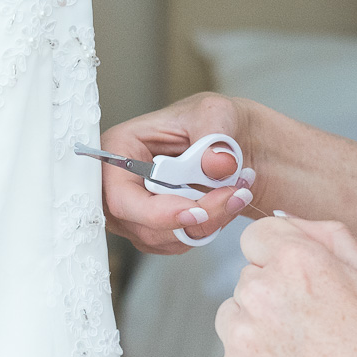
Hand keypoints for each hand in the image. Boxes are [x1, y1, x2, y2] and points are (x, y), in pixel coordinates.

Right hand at [99, 93, 259, 253]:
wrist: (232, 139)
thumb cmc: (210, 120)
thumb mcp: (215, 113)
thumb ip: (215, 135)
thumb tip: (216, 164)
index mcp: (119, 149)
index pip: (121, 197)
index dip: (156, 213)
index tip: (198, 212)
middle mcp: (119, 185)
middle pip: (144, 225)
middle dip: (195, 218)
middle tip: (234, 196)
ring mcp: (135, 211)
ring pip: (166, 238)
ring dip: (209, 223)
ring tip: (237, 193)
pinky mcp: (156, 228)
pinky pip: (179, 243)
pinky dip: (208, 228)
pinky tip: (225, 204)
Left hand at [215, 216, 356, 356]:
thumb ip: (326, 236)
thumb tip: (286, 220)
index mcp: (297, 261)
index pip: (257, 236)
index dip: (283, 258)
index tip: (304, 283)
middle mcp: (260, 295)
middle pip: (248, 278)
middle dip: (275, 295)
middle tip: (320, 331)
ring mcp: (241, 342)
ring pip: (234, 317)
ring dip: (259, 329)